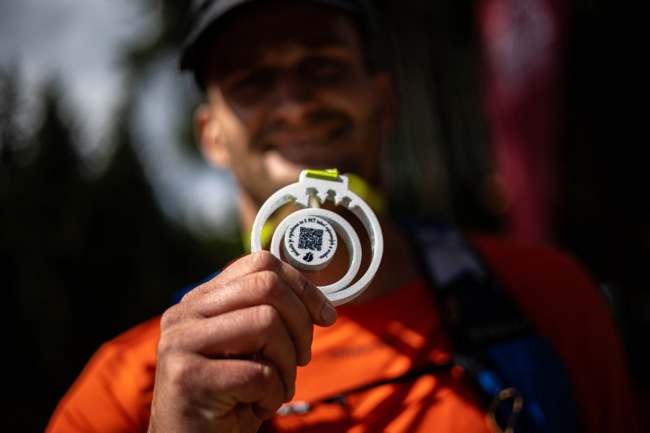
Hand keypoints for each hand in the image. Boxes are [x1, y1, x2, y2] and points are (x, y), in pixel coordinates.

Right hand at [148, 251, 337, 432]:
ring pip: (267, 322)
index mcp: (200, 300)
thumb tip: (316, 291)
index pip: (260, 263)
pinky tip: (258, 407)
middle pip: (267, 285)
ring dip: (288, 363)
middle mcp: (184, 313)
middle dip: (301, 323)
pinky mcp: (188, 379)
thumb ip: (267, 313)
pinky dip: (273, 394)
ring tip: (276, 388)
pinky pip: (260, 372)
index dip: (302, 286)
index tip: (325, 316)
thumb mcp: (250, 347)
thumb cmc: (230, 397)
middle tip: (303, 357)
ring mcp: (181, 344)